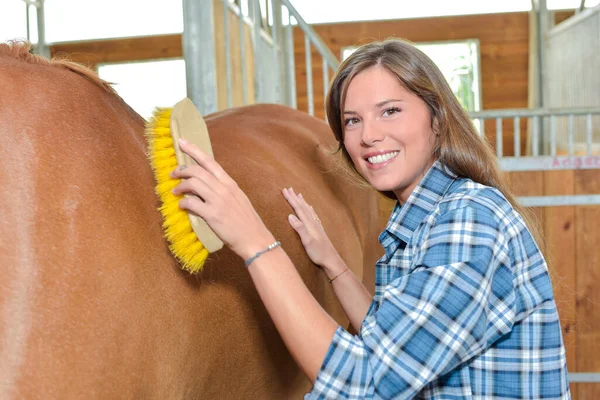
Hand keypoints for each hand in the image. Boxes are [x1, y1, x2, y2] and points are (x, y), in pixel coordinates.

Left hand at [171, 139, 274, 260]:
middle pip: (197, 171)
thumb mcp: (238, 199)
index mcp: (230, 183)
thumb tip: (205, 189)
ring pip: (193, 184)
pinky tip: (182, 206)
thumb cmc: (246, 221)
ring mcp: (218, 201)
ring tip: (175, 192)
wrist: (255, 239)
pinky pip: (191, 203)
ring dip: (180, 186)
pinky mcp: (212, 215)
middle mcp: (224, 189)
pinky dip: (183, 203)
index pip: (210, 162)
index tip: (181, 142)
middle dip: (181, 170)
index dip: (194, 150)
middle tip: (173, 174)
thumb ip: (223, 191)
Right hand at [283, 188, 341, 269]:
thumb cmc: (318, 253)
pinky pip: (313, 215)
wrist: (331, 259)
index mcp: (309, 224)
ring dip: (302, 201)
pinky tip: (310, 208)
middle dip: (295, 197)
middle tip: (288, 188)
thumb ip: (300, 228)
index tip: (284, 190)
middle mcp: (313, 222)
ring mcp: (317, 226)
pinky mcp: (319, 230)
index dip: (291, 199)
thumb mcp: (307, 242)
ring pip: (308, 209)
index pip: (298, 208)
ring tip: (298, 194)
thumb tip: (290, 216)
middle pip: (303, 206)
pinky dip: (309, 209)